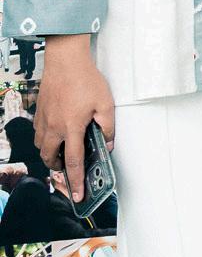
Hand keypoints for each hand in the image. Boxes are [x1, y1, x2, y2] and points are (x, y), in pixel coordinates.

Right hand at [37, 35, 114, 202]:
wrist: (65, 61)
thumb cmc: (86, 80)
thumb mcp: (106, 104)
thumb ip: (107, 127)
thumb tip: (107, 144)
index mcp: (72, 128)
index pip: (73, 162)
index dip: (76, 181)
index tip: (78, 195)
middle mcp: (53, 127)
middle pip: (51, 158)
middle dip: (59, 168)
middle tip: (69, 170)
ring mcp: (44, 120)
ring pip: (42, 147)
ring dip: (51, 155)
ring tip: (64, 153)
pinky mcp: (39, 112)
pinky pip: (39, 134)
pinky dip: (46, 140)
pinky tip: (56, 135)